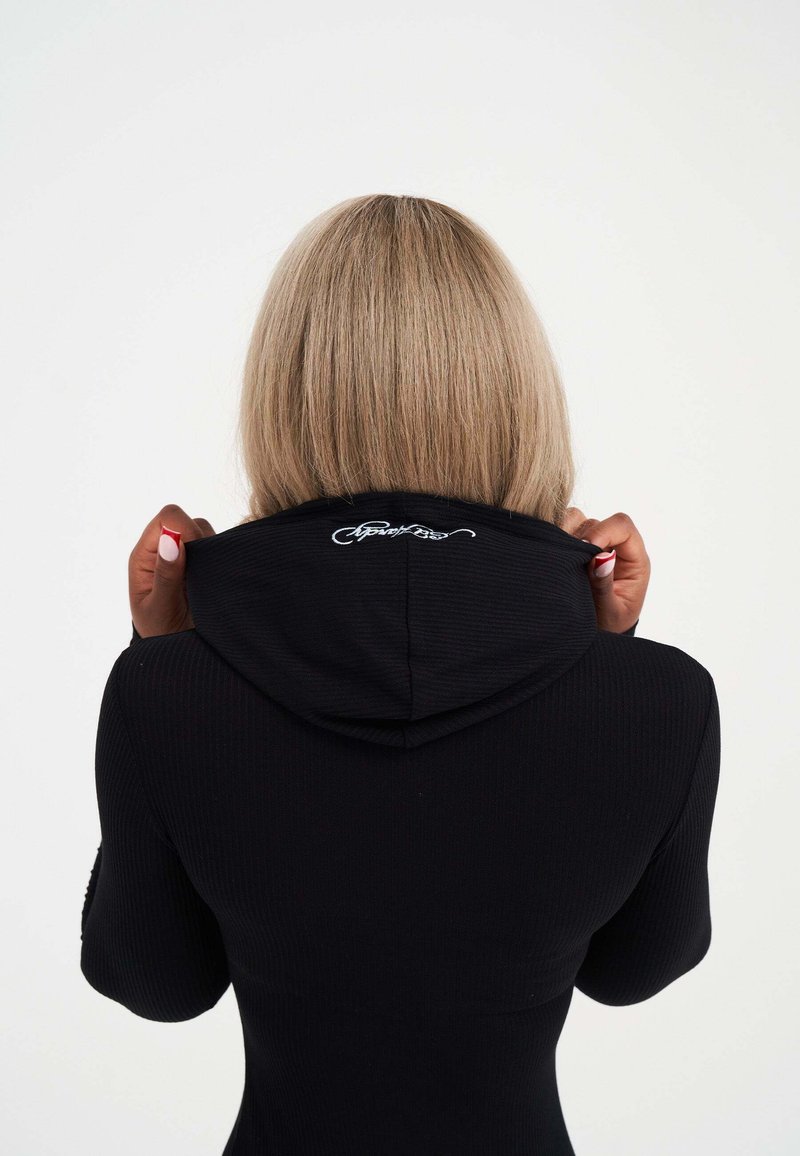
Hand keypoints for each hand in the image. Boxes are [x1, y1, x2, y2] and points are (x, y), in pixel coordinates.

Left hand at [129, 504, 215, 637]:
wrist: (178, 657)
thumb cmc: (163, 636)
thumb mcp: (161, 610)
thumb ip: (166, 575)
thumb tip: (170, 539)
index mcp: (145, 557)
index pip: (167, 518)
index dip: (185, 529)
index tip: (195, 556)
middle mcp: (165, 552)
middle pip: (190, 522)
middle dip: (202, 543)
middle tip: (202, 577)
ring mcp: (186, 559)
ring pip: (207, 534)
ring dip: (213, 553)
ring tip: (208, 584)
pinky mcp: (203, 567)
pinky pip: (219, 549)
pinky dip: (222, 560)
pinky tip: (216, 583)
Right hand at [561, 508, 649, 633]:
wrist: (595, 635)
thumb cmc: (608, 625)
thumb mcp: (609, 612)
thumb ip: (604, 587)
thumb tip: (601, 557)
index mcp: (634, 561)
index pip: (623, 526)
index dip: (603, 531)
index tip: (585, 547)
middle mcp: (614, 547)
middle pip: (596, 522)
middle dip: (578, 538)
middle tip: (567, 562)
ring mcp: (594, 546)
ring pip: (577, 521)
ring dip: (564, 536)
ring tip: (559, 561)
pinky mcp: (576, 548)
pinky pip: (562, 529)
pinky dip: (554, 537)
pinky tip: (552, 557)